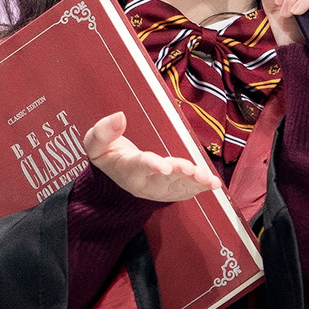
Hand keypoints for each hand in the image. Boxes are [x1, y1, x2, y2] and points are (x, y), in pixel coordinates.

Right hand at [81, 111, 210, 203]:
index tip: (164, 166)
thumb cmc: (108, 156)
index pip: (140, 166)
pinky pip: (186, 191)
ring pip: (179, 187)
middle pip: (164, 178)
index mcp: (128, 169)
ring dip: (194, 183)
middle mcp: (145, 183)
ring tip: (208, 179)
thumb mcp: (95, 144)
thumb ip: (102, 132)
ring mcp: (159, 190)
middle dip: (179, 173)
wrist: (115, 179)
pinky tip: (212, 183)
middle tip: (193, 170)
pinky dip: (200, 188)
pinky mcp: (170, 192)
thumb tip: (119, 116)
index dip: (152, 165)